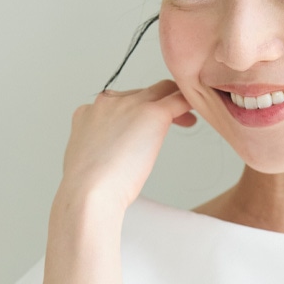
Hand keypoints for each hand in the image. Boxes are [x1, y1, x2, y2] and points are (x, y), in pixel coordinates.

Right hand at [59, 79, 195, 210]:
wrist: (89, 192)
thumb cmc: (89, 189)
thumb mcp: (90, 162)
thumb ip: (102, 149)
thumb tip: (115, 156)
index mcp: (87, 114)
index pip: (117, 103)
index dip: (135, 112)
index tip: (145, 128)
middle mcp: (107, 102)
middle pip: (140, 93)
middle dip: (156, 104)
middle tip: (175, 121)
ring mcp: (129, 105)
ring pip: (160, 91)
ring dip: (173, 103)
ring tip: (186, 120)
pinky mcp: (152, 113)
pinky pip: (177, 99)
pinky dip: (188, 103)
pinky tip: (195, 114)